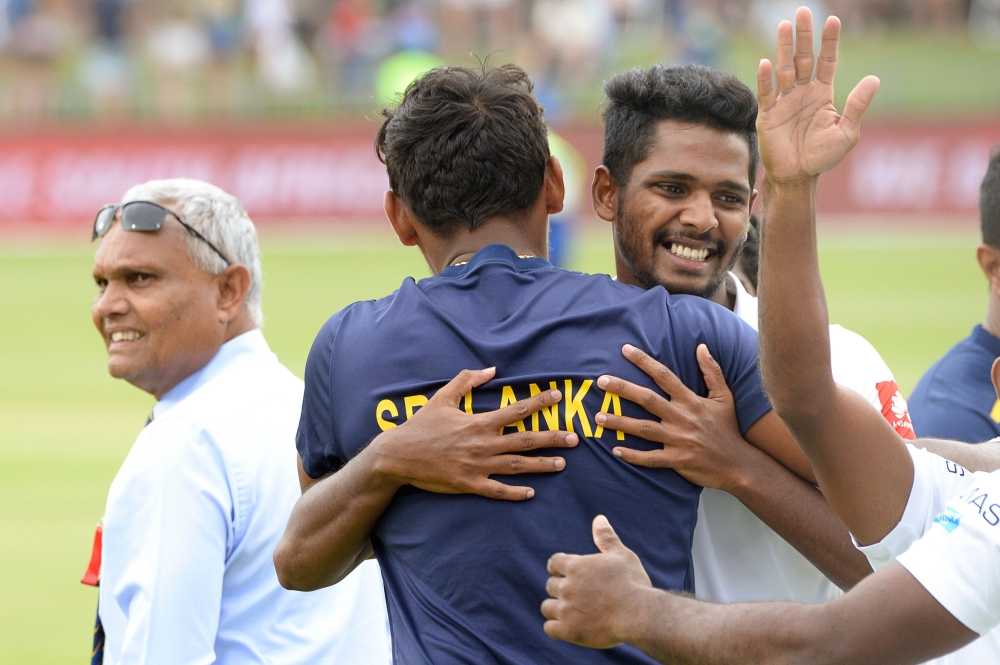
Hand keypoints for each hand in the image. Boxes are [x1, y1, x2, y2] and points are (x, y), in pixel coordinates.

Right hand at [372, 367, 578, 500]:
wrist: (398, 455)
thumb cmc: (421, 425)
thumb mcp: (443, 397)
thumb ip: (467, 381)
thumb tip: (491, 370)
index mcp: (479, 422)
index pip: (517, 410)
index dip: (540, 403)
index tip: (558, 396)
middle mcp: (483, 444)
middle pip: (525, 440)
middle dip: (552, 438)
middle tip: (574, 438)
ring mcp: (478, 466)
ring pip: (518, 466)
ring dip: (542, 465)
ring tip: (563, 464)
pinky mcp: (469, 484)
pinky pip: (497, 490)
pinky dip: (515, 493)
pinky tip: (531, 492)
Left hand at [542, 516, 651, 648]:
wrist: (639, 614)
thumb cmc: (633, 583)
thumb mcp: (622, 555)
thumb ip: (606, 538)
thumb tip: (598, 518)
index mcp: (577, 566)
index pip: (554, 563)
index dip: (556, 567)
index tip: (560, 573)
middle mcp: (567, 586)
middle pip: (550, 585)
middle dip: (559, 589)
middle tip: (574, 595)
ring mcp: (566, 609)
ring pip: (547, 607)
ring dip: (555, 609)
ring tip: (569, 613)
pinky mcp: (568, 630)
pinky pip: (549, 628)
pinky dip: (555, 628)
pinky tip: (566, 628)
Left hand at [593, 344, 753, 490]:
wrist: (739, 463)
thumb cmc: (728, 428)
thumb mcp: (723, 397)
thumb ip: (712, 371)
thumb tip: (701, 346)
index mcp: (691, 401)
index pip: (664, 376)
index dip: (644, 361)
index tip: (625, 350)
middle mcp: (682, 418)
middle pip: (648, 400)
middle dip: (623, 389)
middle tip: (601, 382)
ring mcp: (679, 440)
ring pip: (644, 430)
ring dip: (620, 423)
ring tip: (599, 418)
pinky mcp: (677, 460)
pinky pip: (651, 458)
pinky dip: (633, 456)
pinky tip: (615, 450)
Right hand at [757, 7, 879, 181]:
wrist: (798, 177)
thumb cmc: (822, 156)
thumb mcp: (847, 132)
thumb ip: (857, 106)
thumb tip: (874, 79)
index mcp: (822, 93)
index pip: (826, 61)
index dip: (829, 42)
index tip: (833, 20)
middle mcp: (802, 92)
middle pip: (803, 57)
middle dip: (803, 35)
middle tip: (802, 11)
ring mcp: (784, 101)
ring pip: (784, 69)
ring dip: (783, 47)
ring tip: (784, 25)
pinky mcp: (768, 114)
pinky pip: (767, 93)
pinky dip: (766, 79)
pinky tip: (766, 62)